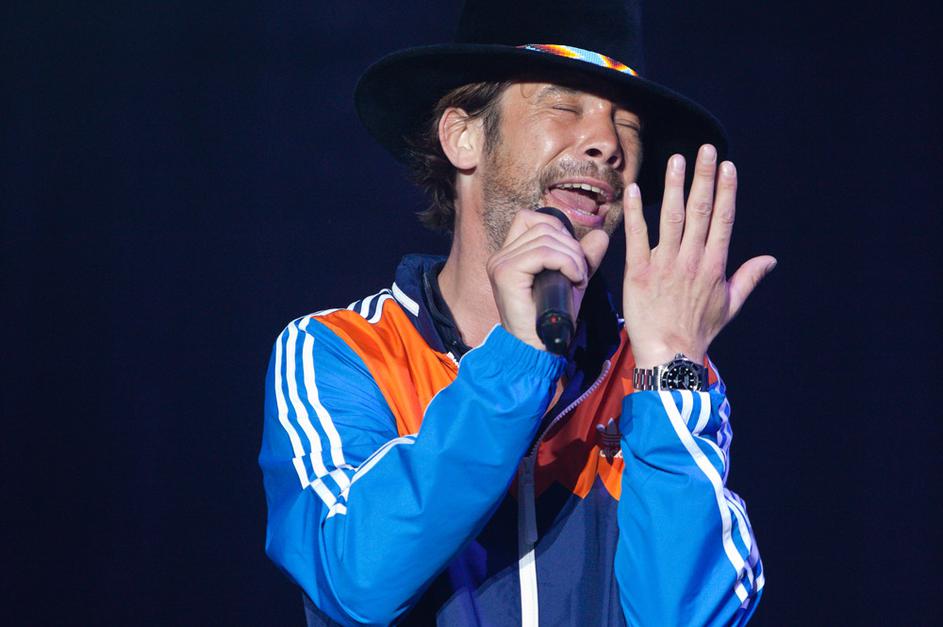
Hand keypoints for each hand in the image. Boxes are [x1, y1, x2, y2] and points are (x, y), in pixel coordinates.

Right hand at [488, 210, 609, 350]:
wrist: (539, 349)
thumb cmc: (553, 320)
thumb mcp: (572, 281)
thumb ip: (583, 257)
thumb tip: (600, 235)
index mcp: (509, 255)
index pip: (530, 219)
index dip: (557, 230)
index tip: (571, 257)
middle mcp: (501, 256)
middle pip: (543, 226)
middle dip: (571, 246)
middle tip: (580, 272)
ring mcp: (500, 263)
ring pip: (546, 238)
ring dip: (572, 257)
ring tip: (577, 279)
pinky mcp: (506, 273)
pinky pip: (544, 253)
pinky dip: (566, 262)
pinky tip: (573, 279)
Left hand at [622, 144, 776, 367]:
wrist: (670, 354)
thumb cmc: (699, 331)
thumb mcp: (730, 305)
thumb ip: (748, 278)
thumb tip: (770, 260)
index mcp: (715, 265)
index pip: (723, 219)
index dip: (726, 190)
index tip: (726, 166)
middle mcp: (692, 260)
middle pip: (701, 211)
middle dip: (703, 178)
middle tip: (704, 149)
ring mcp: (665, 264)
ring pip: (671, 218)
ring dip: (673, 186)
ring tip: (675, 160)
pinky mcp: (639, 272)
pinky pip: (636, 237)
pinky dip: (634, 213)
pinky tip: (631, 190)